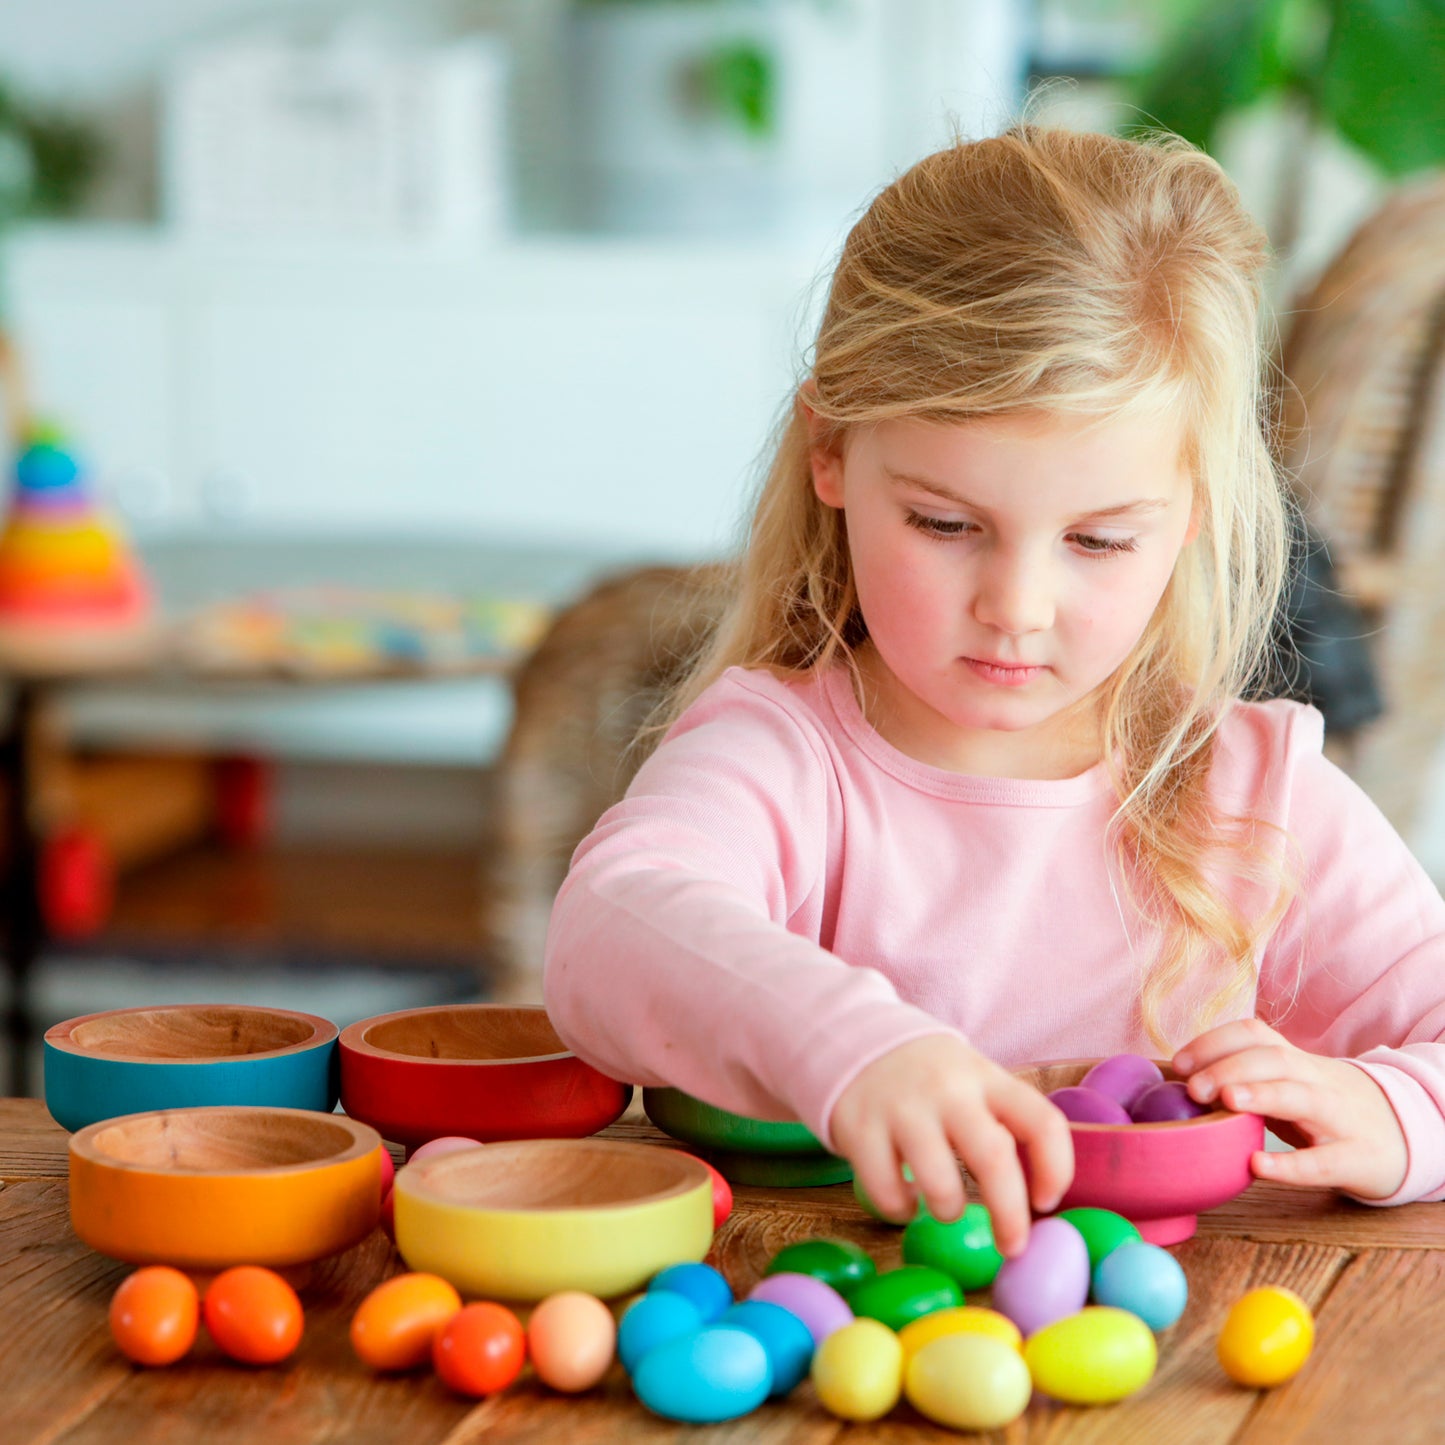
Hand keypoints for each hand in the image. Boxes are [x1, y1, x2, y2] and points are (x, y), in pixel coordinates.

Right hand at [828, 1035, 1073, 1254]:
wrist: (856, 1040)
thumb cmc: (932, 1079)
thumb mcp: (974, 1081)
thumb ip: (1003, 1122)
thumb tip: (1037, 1196)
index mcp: (987, 1078)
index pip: (1041, 1122)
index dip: (1056, 1169)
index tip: (1046, 1201)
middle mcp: (948, 1090)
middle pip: (993, 1158)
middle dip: (1009, 1215)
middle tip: (1012, 1247)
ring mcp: (902, 1108)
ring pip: (939, 1184)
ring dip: (949, 1210)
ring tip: (945, 1207)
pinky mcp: (860, 1129)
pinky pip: (888, 1192)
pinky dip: (900, 1210)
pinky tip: (904, 1198)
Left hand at [1174, 1019, 1406, 1200]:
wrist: (1404, 1136)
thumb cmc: (1325, 1109)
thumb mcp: (1290, 1084)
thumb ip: (1246, 1078)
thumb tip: (1181, 1082)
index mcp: (1295, 1061)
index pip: (1254, 1034)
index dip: (1214, 1042)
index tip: (1178, 1062)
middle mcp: (1316, 1080)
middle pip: (1274, 1060)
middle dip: (1229, 1066)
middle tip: (1192, 1088)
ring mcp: (1339, 1118)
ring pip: (1301, 1097)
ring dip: (1261, 1095)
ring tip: (1225, 1101)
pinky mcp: (1355, 1159)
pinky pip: (1323, 1162)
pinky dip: (1290, 1164)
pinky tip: (1257, 1166)